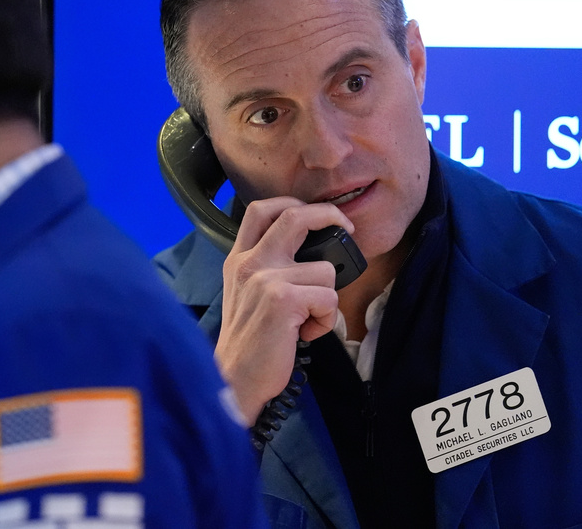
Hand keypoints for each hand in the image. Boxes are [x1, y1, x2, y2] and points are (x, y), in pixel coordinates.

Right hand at [214, 197, 353, 423]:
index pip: (261, 209)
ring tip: (308, 321)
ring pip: (325, 269)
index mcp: (239, 259)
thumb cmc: (248, 341)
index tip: (316, 214)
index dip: (293, 203)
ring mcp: (264, 278)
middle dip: (331, 215)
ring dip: (328, 299)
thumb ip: (266, 267)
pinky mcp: (282, 300)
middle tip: (347, 228)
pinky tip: (306, 334)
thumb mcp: (245, 293)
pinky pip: (328, 298)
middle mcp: (249, 262)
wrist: (235, 377)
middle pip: (295, 216)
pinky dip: (326, 321)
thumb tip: (311, 254)